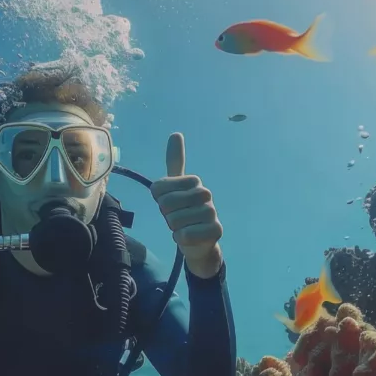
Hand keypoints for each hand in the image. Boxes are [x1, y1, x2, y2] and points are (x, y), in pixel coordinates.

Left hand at [151, 132, 223, 277]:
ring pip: (175, 221)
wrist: (198, 242)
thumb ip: (174, 163)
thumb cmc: (183, 213)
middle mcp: (205, 193)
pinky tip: (189, 237)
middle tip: (176, 219)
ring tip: (184, 227)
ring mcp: (212, 212)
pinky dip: (181, 239)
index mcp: (194, 181)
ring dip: (174, 228)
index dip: (159, 200)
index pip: (159, 189)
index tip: (169, 204)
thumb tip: (176, 133)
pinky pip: (185, 235)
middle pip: (166, 205)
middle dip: (166, 216)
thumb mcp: (174, 187)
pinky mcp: (216, 230)